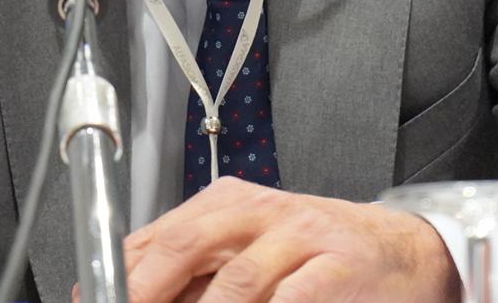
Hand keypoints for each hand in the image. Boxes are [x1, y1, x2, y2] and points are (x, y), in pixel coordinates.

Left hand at [120, 177, 461, 302]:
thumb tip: (121, 291)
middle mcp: (260, 212)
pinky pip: (292, 299)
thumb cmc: (319, 255)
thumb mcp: (249, 250)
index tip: (92, 298)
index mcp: (228, 204)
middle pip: (185, 248)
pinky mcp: (337, 268)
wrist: (405, 252)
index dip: (120, 276)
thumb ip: (192, 274)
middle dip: (145, 292)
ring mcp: (300, 237)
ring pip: (236, 282)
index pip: (156, 237)